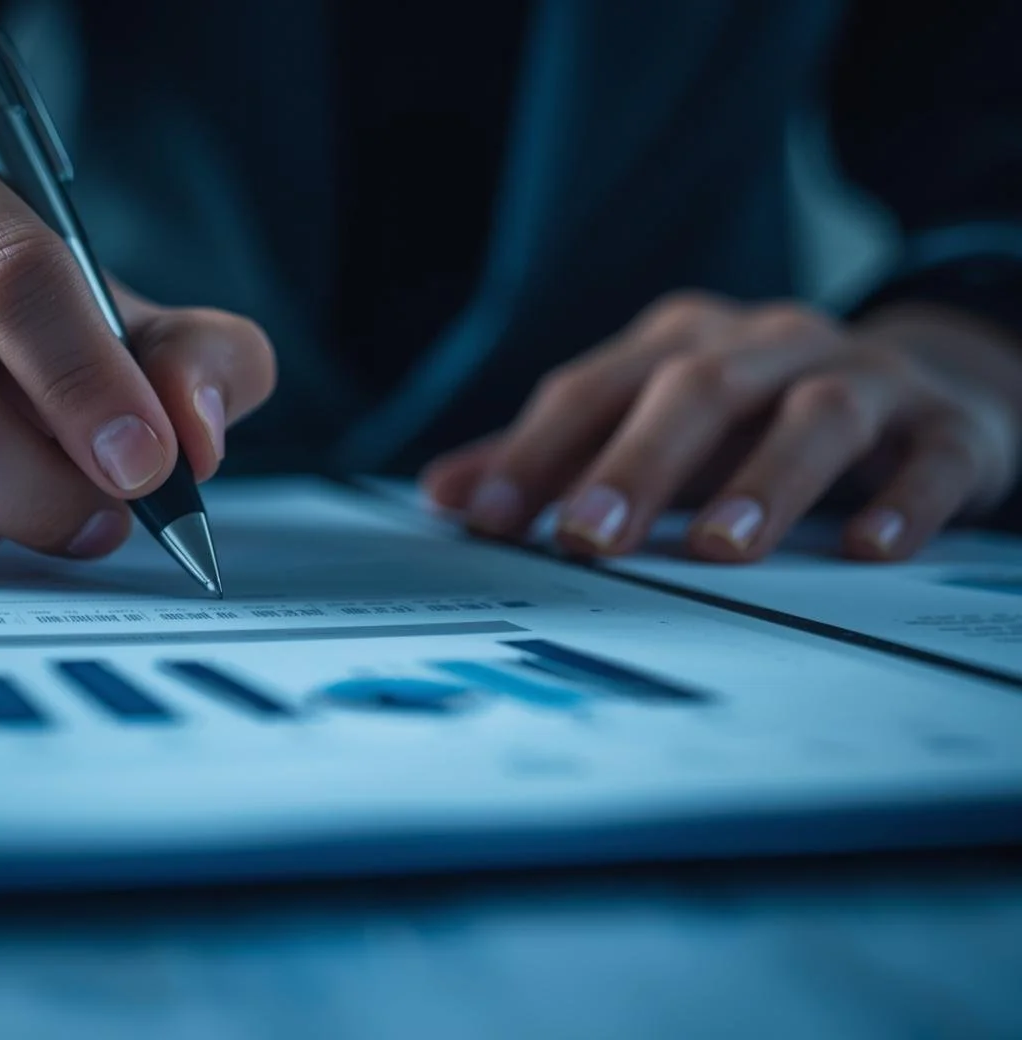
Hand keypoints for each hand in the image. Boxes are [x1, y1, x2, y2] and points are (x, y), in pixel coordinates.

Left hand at [422, 292, 1021, 560]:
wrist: (922, 379)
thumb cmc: (756, 413)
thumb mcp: (651, 421)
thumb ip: (554, 457)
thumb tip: (446, 494)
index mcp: (682, 344)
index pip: (593, 389)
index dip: (536, 451)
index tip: (486, 521)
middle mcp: (767, 346)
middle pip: (695, 390)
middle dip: (635, 463)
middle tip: (587, 537)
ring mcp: (863, 380)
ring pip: (813, 415)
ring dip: (761, 481)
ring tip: (717, 549)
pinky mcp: (946, 426)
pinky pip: (930, 459)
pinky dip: (902, 501)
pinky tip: (870, 549)